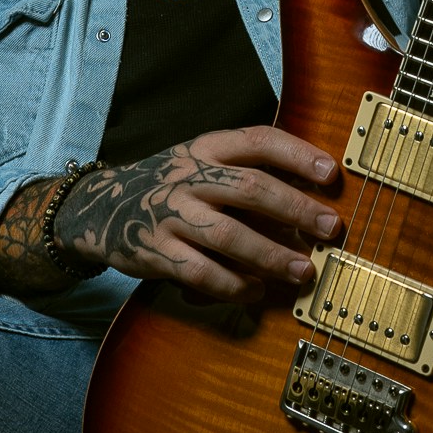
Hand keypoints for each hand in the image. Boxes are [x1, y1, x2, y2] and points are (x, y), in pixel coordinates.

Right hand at [57, 127, 342, 301]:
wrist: (101, 206)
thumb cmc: (171, 186)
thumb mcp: (202, 162)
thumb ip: (246, 173)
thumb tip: (310, 201)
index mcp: (207, 147)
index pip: (258, 141)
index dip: (297, 154)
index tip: (331, 173)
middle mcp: (189, 175)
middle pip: (250, 188)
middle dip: (295, 209)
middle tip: (329, 228)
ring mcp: (170, 214)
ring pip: (229, 235)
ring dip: (271, 255)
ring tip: (302, 270)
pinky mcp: (155, 251)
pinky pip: (201, 272)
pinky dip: (233, 284)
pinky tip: (256, 291)